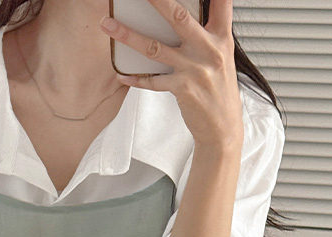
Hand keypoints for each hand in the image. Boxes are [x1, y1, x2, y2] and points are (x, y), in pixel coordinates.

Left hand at [100, 0, 243, 150]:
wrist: (223, 128)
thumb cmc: (219, 91)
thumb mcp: (222, 57)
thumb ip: (207, 35)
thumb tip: (181, 17)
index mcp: (222, 38)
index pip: (222, 3)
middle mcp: (209, 50)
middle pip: (179, 17)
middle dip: (157, 0)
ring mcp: (195, 70)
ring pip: (155, 48)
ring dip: (128, 35)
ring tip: (109, 25)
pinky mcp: (182, 89)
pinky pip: (152, 81)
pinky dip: (136, 78)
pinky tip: (122, 74)